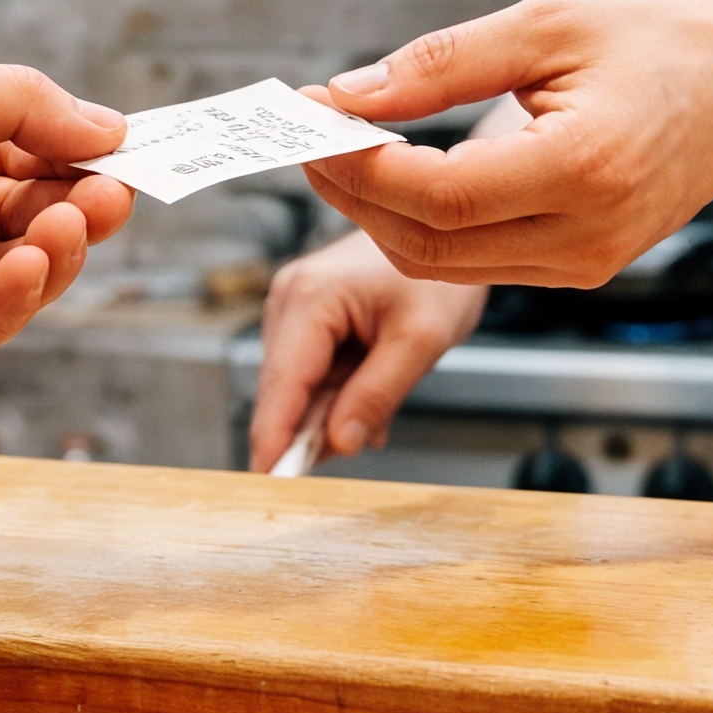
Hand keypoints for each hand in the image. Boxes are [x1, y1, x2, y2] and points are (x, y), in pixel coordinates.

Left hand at [0, 48, 133, 438]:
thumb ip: (16, 105)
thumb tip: (107, 124)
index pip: (11, 144)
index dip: (70, 149)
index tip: (129, 151)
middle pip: (17, 208)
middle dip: (72, 201)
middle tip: (116, 196)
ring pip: (3, 270)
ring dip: (51, 249)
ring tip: (74, 225)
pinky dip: (12, 300)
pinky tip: (31, 267)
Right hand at [247, 228, 485, 472]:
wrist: (444, 231)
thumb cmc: (436, 275)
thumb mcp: (420, 340)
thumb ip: (377, 393)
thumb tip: (337, 444)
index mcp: (310, 298)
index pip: (282, 382)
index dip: (274, 436)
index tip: (269, 481)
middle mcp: (290, 299)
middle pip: (285, 389)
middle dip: (313, 427)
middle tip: (359, 441)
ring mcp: (294, 307)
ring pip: (298, 386)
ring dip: (332, 410)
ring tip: (380, 400)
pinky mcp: (306, 318)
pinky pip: (312, 373)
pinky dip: (337, 394)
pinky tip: (372, 392)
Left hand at [302, 0, 712, 288]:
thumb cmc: (660, 44)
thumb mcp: (547, 26)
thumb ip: (441, 64)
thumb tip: (348, 95)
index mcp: (583, 169)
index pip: (440, 193)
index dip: (360, 164)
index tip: (307, 118)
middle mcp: (585, 235)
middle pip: (428, 243)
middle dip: (352, 191)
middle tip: (305, 133)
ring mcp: (585, 264)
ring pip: (443, 265)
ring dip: (377, 212)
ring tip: (338, 148)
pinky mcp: (581, 270)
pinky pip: (477, 261)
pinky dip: (423, 224)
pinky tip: (395, 173)